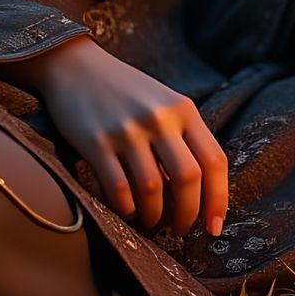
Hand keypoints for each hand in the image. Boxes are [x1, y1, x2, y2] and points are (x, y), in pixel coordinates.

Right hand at [19, 35, 227, 237]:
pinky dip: (126, 209)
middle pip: (188, 178)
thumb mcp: (163, 103)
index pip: (214, 160)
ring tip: (151, 222)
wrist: (75, 65)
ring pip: (153, 189)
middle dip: (188, 215)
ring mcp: (127, 129)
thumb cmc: (125, 91)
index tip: (215, 226)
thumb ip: (183, 137)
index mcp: (183, 108)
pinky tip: (126, 209)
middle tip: (180, 230)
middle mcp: (159, 117)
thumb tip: (200, 192)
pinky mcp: (97, 142)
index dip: (218, 199)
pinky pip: (119, 189)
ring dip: (154, 217)